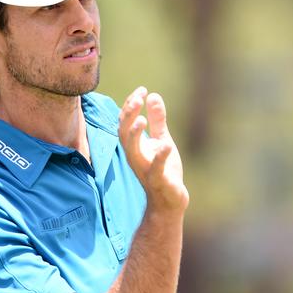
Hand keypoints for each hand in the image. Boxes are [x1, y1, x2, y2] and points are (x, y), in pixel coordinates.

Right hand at [118, 87, 188, 213]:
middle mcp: (135, 157)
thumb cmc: (163, 171)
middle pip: (123, 134)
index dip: (131, 105)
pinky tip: (166, 146)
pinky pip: (155, 170)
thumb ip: (157, 120)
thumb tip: (153, 95)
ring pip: (132, 152)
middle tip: (138, 99)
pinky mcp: (158, 182)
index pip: (126, 122)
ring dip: (135, 135)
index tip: (142, 90)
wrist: (169, 202)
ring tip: (141, 120)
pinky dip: (159, 158)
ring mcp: (145, 170)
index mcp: (135, 146)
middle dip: (128, 115)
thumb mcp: (161, 140)